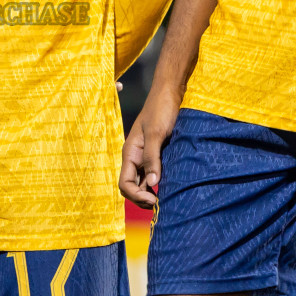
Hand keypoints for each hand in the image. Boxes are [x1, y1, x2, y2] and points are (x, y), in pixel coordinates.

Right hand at [119, 89, 179, 209]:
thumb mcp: (156, 133)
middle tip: (161, 203)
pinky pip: (154, 173)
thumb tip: (153, 183)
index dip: (137, 196)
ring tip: (167, 197)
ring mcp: (145, 155)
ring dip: (151, 192)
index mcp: (130, 153)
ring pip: (144, 182)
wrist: (170, 92)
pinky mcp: (157, 153)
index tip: (155, 199)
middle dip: (143, 198)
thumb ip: (152, 158)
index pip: (125, 184)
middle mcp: (135, 157)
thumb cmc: (161, 109)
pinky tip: (171, 185)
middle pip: (132, 187)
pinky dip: (160, 182)